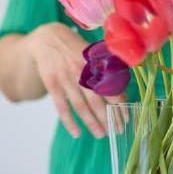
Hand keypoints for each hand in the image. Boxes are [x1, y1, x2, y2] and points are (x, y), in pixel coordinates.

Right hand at [27, 23, 125, 138]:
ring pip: (80, 105)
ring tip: (101, 135)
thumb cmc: (74, 47)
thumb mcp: (91, 53)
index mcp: (94, 62)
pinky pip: (61, 106)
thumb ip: (106, 71)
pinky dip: (69, 121)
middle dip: (107, 118)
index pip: (110, 87)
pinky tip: (77, 133)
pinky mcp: (52, 84)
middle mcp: (80, 71)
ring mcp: (65, 78)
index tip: (126, 118)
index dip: (119, 104)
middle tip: (117, 132)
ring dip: (91, 122)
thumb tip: (122, 94)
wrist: (46, 38)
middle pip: (96, 100)